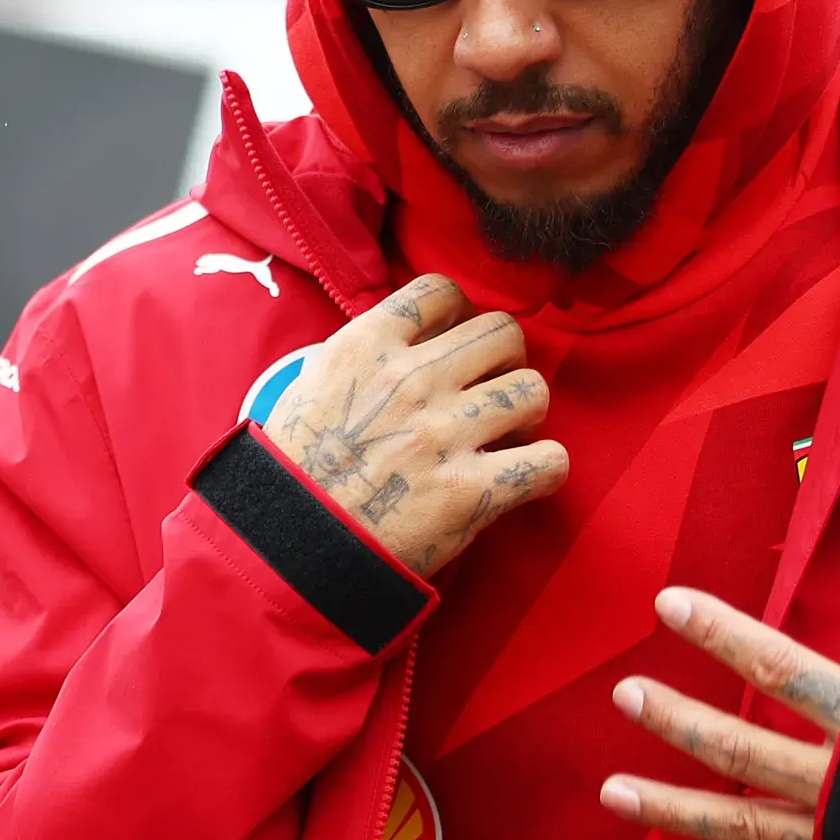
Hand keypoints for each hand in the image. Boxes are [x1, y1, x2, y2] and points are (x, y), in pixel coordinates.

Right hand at [262, 273, 567, 575]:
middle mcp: (411, 381)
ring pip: (533, 390)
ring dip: (526, 413)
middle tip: (488, 393)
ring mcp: (444, 435)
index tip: (455, 347)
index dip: (460, 316)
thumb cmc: (298, 471)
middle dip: (504, 362)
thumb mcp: (316, 385)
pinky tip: (522, 476)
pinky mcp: (470, 493)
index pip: (442, 291)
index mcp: (367, 347)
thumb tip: (420, 340)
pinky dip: (544, 469)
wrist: (289, 548)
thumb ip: (369, 355)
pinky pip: (549, 461)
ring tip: (505, 436)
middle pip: (504, 333)